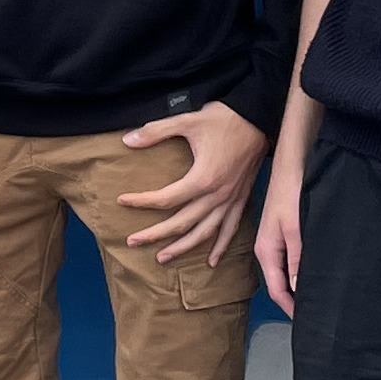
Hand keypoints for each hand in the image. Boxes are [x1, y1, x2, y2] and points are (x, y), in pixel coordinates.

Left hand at [118, 98, 264, 266]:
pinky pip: (231, 230)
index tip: (122, 201)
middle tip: (132, 241)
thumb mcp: (187, 121)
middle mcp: (217, 196)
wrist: (258, 119)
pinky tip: (211, 261)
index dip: (141, 202)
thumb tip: (127, 140)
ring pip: (204, 233)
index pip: (165, 199)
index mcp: (203, 179)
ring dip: (183, 248)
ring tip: (162, 257)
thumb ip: (156, 131)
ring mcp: (231, 201)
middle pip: (181, 223)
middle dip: (155, 235)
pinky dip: (220, 247)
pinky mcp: (241, 200)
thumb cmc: (223, 120)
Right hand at [254, 162, 305, 318]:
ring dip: (298, 286)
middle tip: (316, 314)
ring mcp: (274, 242)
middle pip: (280, 284)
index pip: (277, 290)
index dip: (291, 308)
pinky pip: (290, 261)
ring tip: (317, 298)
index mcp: (266, 252)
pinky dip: (300, 272)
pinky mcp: (283, 234)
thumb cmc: (292, 194)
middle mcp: (267, 250)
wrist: (292, 166)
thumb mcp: (296, 231)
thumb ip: (297, 261)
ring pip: (285, 273)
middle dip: (295, 301)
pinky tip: (313, 274)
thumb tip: (298, 290)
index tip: (307, 323)